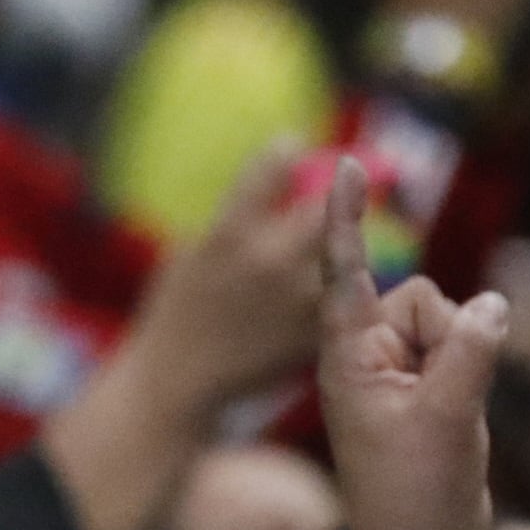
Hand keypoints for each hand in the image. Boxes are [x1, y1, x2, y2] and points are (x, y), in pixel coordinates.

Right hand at [116, 143, 329, 417]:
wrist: (181, 381)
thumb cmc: (181, 308)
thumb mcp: (192, 248)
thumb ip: (238, 212)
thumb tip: (285, 168)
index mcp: (230, 233)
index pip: (276, 165)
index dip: (287, 151)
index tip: (292, 148)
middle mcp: (269, 262)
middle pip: (327, 208)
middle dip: (337, 194)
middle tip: (348, 182)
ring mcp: (297, 302)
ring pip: (344, 253)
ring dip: (347, 240)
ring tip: (344, 236)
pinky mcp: (315, 333)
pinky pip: (346, 295)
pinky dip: (345, 284)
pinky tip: (338, 281)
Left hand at [313, 159, 507, 529]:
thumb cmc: (417, 497)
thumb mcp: (448, 415)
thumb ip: (471, 349)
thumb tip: (493, 303)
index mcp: (347, 360)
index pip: (346, 273)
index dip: (346, 217)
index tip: (346, 163)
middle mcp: (365, 361)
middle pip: (420, 298)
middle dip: (445, 336)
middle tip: (437, 407)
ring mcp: (396, 378)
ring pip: (449, 324)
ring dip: (463, 363)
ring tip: (447, 424)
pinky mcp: (426, 394)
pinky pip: (462, 354)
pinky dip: (472, 380)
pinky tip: (460, 428)